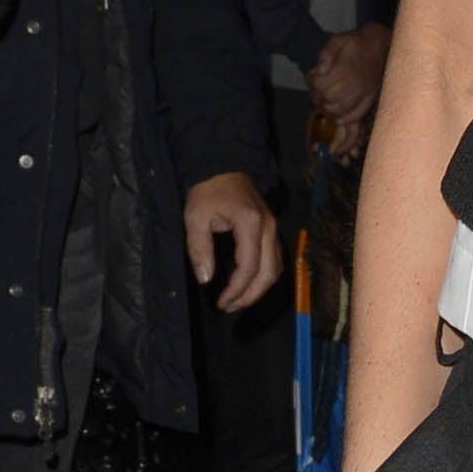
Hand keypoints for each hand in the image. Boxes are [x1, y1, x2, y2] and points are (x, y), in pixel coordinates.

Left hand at [186, 169, 280, 311]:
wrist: (223, 165)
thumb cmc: (208, 190)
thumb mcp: (196, 217)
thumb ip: (200, 249)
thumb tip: (206, 279)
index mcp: (251, 224)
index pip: (249, 268)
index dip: (236, 290)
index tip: (220, 302)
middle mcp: (269, 228)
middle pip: (269, 273)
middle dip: (250, 295)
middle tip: (230, 306)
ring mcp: (273, 228)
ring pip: (276, 268)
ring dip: (259, 288)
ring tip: (238, 299)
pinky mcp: (271, 229)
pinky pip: (275, 260)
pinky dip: (263, 276)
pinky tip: (247, 283)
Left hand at [307, 16, 388, 131]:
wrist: (378, 44)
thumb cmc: (355, 42)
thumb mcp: (337, 40)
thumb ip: (325, 55)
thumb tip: (319, 71)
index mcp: (345, 69)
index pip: (321, 85)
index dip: (312, 83)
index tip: (312, 77)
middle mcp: (355, 83)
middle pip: (329, 99)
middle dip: (319, 96)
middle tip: (317, 90)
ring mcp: (364, 92)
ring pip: (341, 109)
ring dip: (329, 108)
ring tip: (325, 102)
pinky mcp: (371, 97)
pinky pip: (358, 114)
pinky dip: (346, 118)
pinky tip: (339, 116)